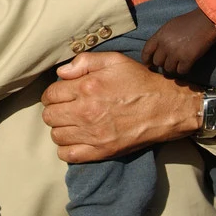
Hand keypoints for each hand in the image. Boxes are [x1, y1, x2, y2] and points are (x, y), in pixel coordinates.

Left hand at [41, 52, 201, 162]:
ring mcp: (93, 134)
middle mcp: (86, 112)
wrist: (166, 108)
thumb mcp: (115, 60)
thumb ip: (84, 61)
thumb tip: (60, 73)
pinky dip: (66, 148)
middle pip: (49, 116)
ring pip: (56, 136)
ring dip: (60, 128)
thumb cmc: (140, 82)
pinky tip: (75, 139)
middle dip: (54, 110)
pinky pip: (68, 155)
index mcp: (87, 87)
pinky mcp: (101, 151)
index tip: (61, 94)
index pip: (50, 94)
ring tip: (72, 123)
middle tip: (66, 108)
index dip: (53, 93)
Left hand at [141, 8, 215, 75]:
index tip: (148, 64)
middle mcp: (165, 45)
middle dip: (163, 63)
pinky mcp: (187, 59)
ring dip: (174, 67)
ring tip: (179, 63)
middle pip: (157, 62)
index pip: (146, 51)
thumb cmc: (189, 22)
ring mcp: (176, 53)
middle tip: (170, 62)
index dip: (146, 59)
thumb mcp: (170, 26)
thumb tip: (157, 50)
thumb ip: (162, 38)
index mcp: (160, 35)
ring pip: (168, 69)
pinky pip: (181, 71)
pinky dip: (184, 70)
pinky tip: (187, 65)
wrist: (206, 21)